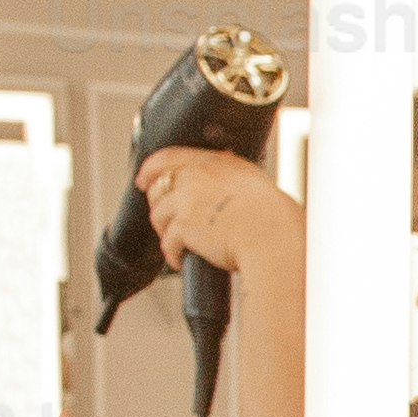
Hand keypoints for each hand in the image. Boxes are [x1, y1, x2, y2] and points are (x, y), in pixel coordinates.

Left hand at [139, 149, 305, 278]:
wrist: (274, 236)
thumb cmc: (272, 216)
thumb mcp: (251, 182)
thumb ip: (229, 179)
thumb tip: (218, 189)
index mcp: (215, 162)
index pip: (169, 156)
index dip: (150, 169)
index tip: (144, 180)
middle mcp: (198, 176)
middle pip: (158, 187)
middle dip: (158, 205)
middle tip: (165, 220)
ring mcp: (188, 201)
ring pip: (158, 215)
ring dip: (165, 231)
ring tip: (177, 243)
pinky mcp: (184, 227)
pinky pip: (167, 242)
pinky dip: (172, 254)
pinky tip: (181, 260)